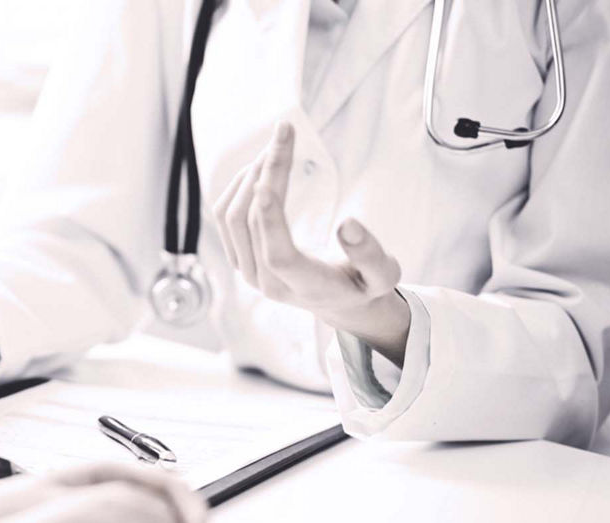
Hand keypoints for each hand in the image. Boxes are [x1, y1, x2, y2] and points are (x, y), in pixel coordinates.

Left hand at [214, 122, 410, 364]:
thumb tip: (349, 224)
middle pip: (252, 222)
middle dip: (267, 172)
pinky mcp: (238, 259)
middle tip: (285, 132)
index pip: (278, 254)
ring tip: (276, 147)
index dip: (269, 218)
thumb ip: (370, 254)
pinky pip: (225, 219)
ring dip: (251, 175)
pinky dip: (239, 187)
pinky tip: (262, 168)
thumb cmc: (364, 284)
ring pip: (232, 218)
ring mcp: (247, 271)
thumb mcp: (384, 275)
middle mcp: (267, 282)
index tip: (265, 179)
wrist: (339, 302)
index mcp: (305, 286)